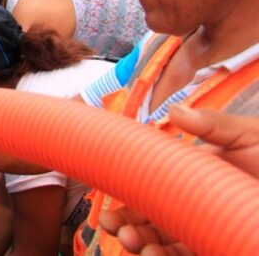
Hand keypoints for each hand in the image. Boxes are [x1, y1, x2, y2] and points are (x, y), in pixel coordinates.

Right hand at [98, 107, 258, 254]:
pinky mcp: (219, 247)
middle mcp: (196, 209)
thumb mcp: (250, 137)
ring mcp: (208, 232)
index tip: (108, 205)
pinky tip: (154, 254)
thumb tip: (174, 111)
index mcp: (195, 179)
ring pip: (163, 244)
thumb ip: (213, 125)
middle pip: (151, 222)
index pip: (152, 192)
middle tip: (114, 226)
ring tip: (134, 240)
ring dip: (140, 244)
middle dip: (126, 225)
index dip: (127, 200)